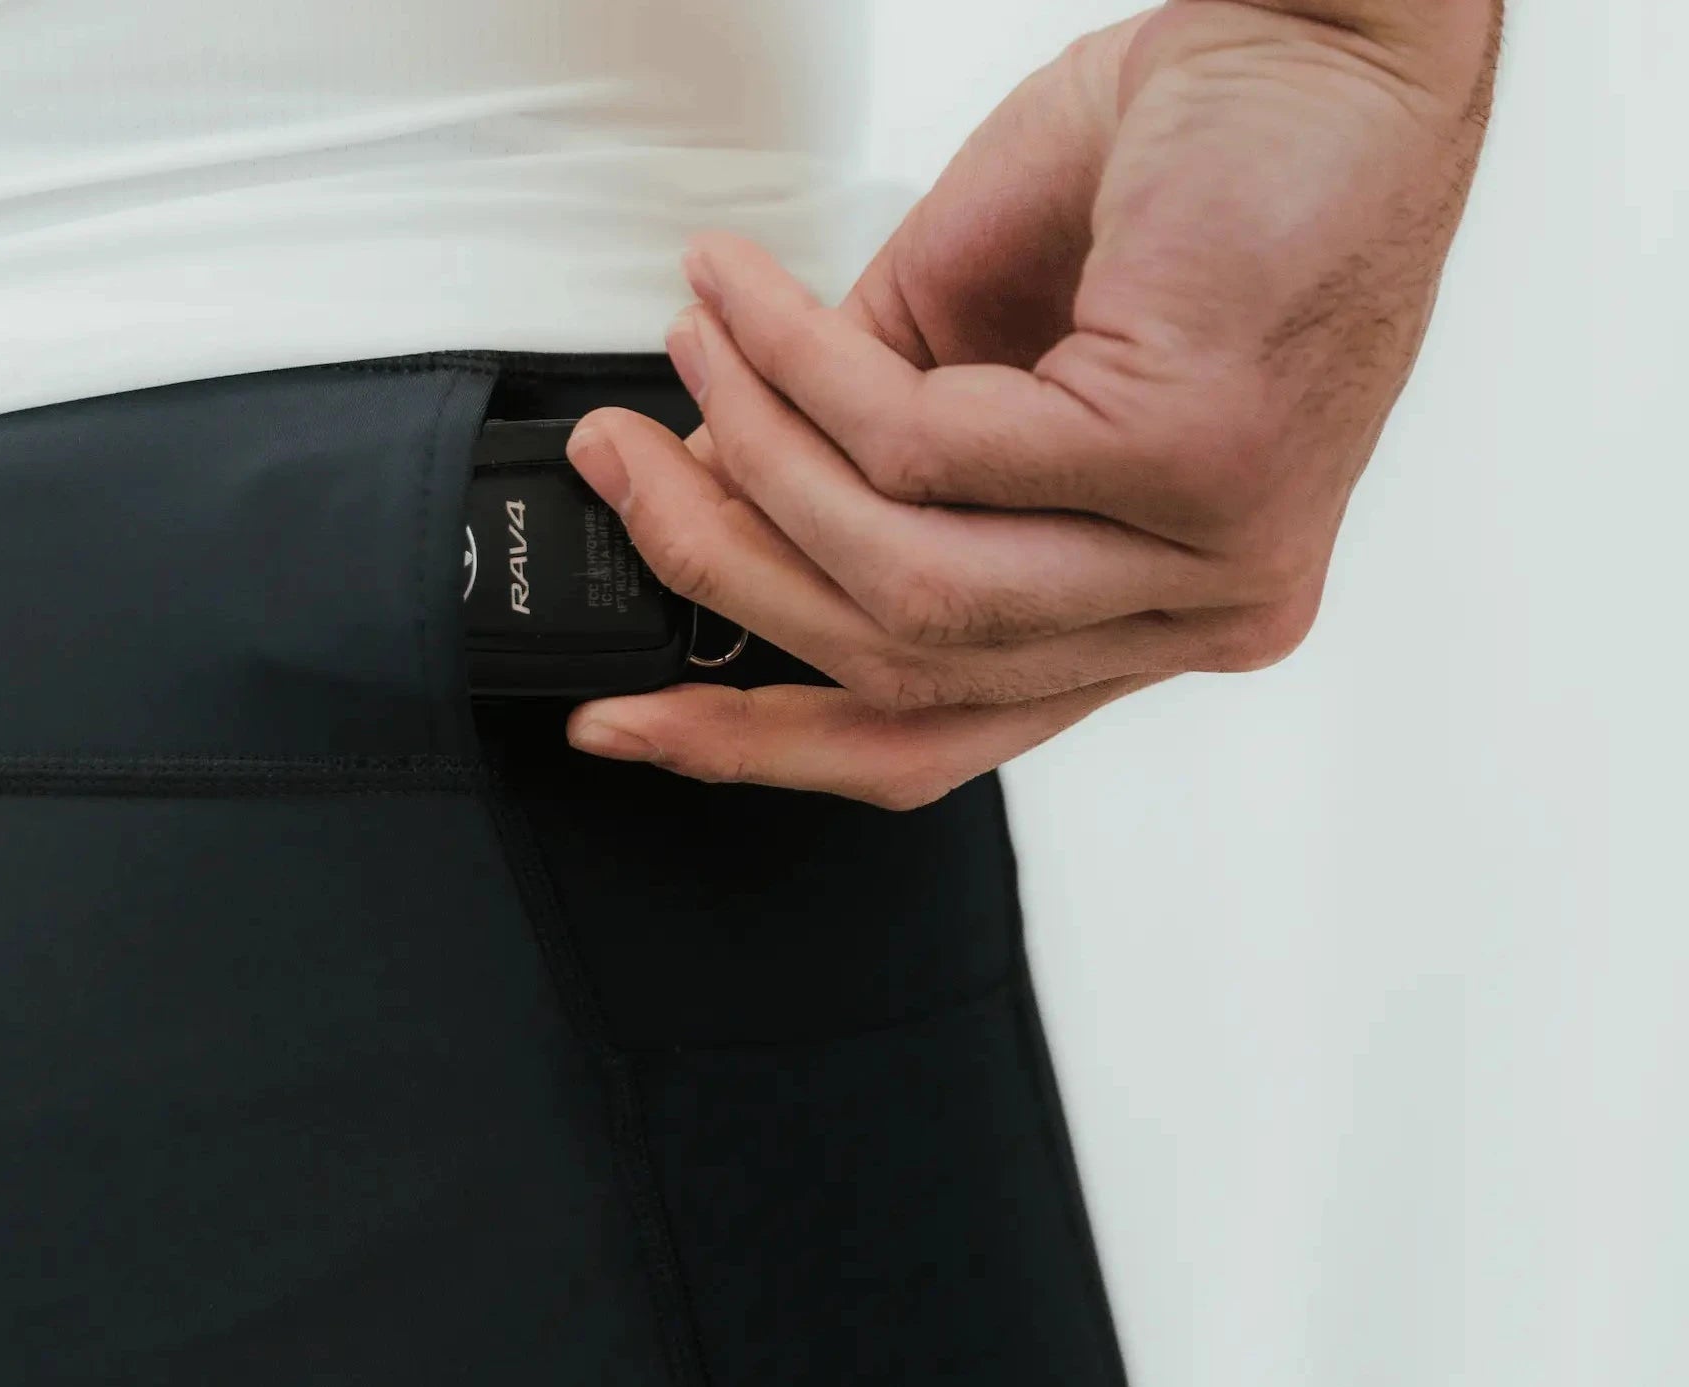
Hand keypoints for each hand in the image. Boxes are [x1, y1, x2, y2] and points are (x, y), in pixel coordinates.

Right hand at [562, 0, 1502, 807]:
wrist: (1341, 34)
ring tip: (693, 361)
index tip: (639, 717)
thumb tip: (717, 499)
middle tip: (623, 475)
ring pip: (902, 582)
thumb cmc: (1201, 177)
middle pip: (900, 670)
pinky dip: (802, 373)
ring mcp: (1204, 550)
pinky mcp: (1192, 456)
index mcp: (1155, 611)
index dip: (764, 738)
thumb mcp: (995, 357)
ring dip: (756, 467)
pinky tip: (746, 308)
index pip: (938, 732)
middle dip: (726, 575)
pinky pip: (923, 449)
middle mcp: (1192, 609)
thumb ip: (873, 457)